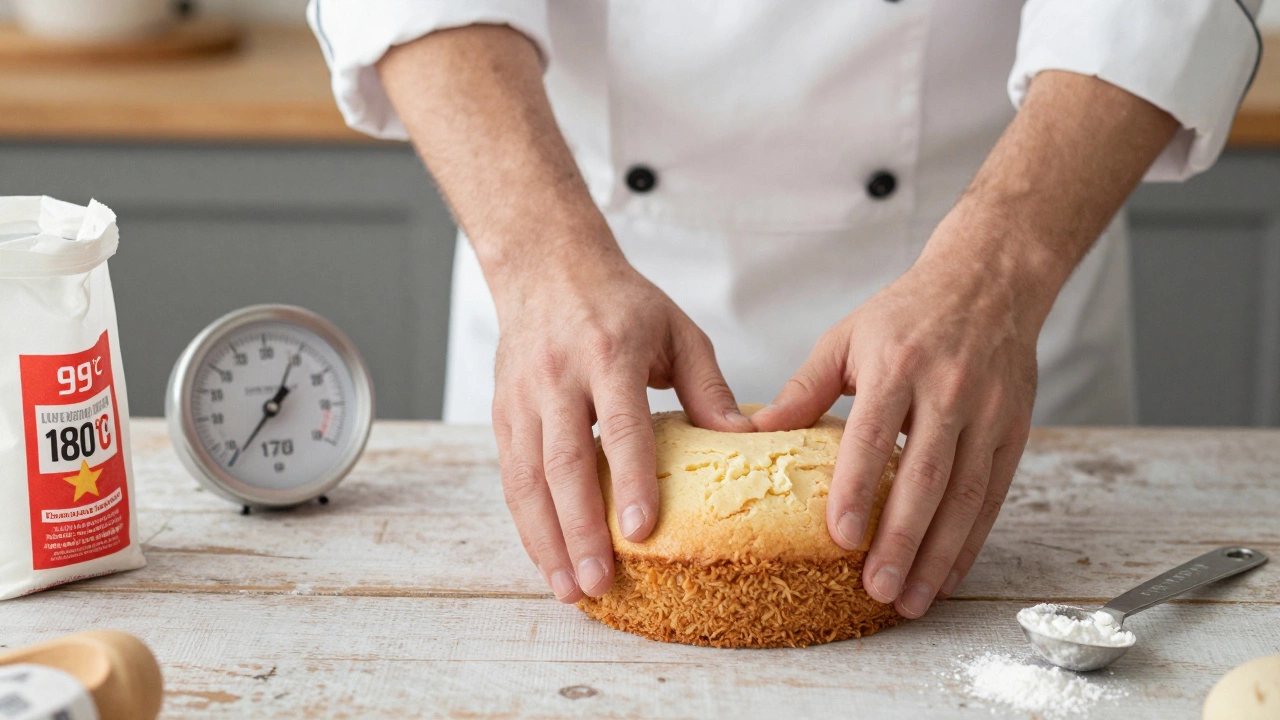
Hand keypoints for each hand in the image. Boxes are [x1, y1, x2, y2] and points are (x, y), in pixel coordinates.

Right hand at [491, 250, 752, 603]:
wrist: (546, 266)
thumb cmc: (621, 302)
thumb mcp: (677, 330)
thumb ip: (709, 388)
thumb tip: (745, 441)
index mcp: (608, 353)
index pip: (620, 425)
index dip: (631, 480)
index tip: (643, 530)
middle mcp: (558, 377)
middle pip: (565, 463)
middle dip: (580, 529)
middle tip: (599, 581)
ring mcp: (522, 397)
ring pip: (527, 478)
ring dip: (546, 539)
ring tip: (570, 588)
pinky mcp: (502, 412)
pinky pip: (511, 476)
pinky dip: (527, 522)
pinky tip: (546, 558)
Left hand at [751, 211, 1054, 618]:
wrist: (988, 281)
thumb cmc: (905, 314)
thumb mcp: (845, 338)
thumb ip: (804, 389)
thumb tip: (754, 431)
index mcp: (898, 366)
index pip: (873, 436)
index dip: (857, 489)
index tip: (840, 538)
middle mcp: (948, 391)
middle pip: (926, 478)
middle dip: (901, 540)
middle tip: (877, 590)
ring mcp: (988, 412)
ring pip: (965, 496)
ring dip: (938, 555)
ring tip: (911, 600)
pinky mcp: (1014, 429)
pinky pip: (994, 495)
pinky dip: (971, 540)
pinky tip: (947, 574)